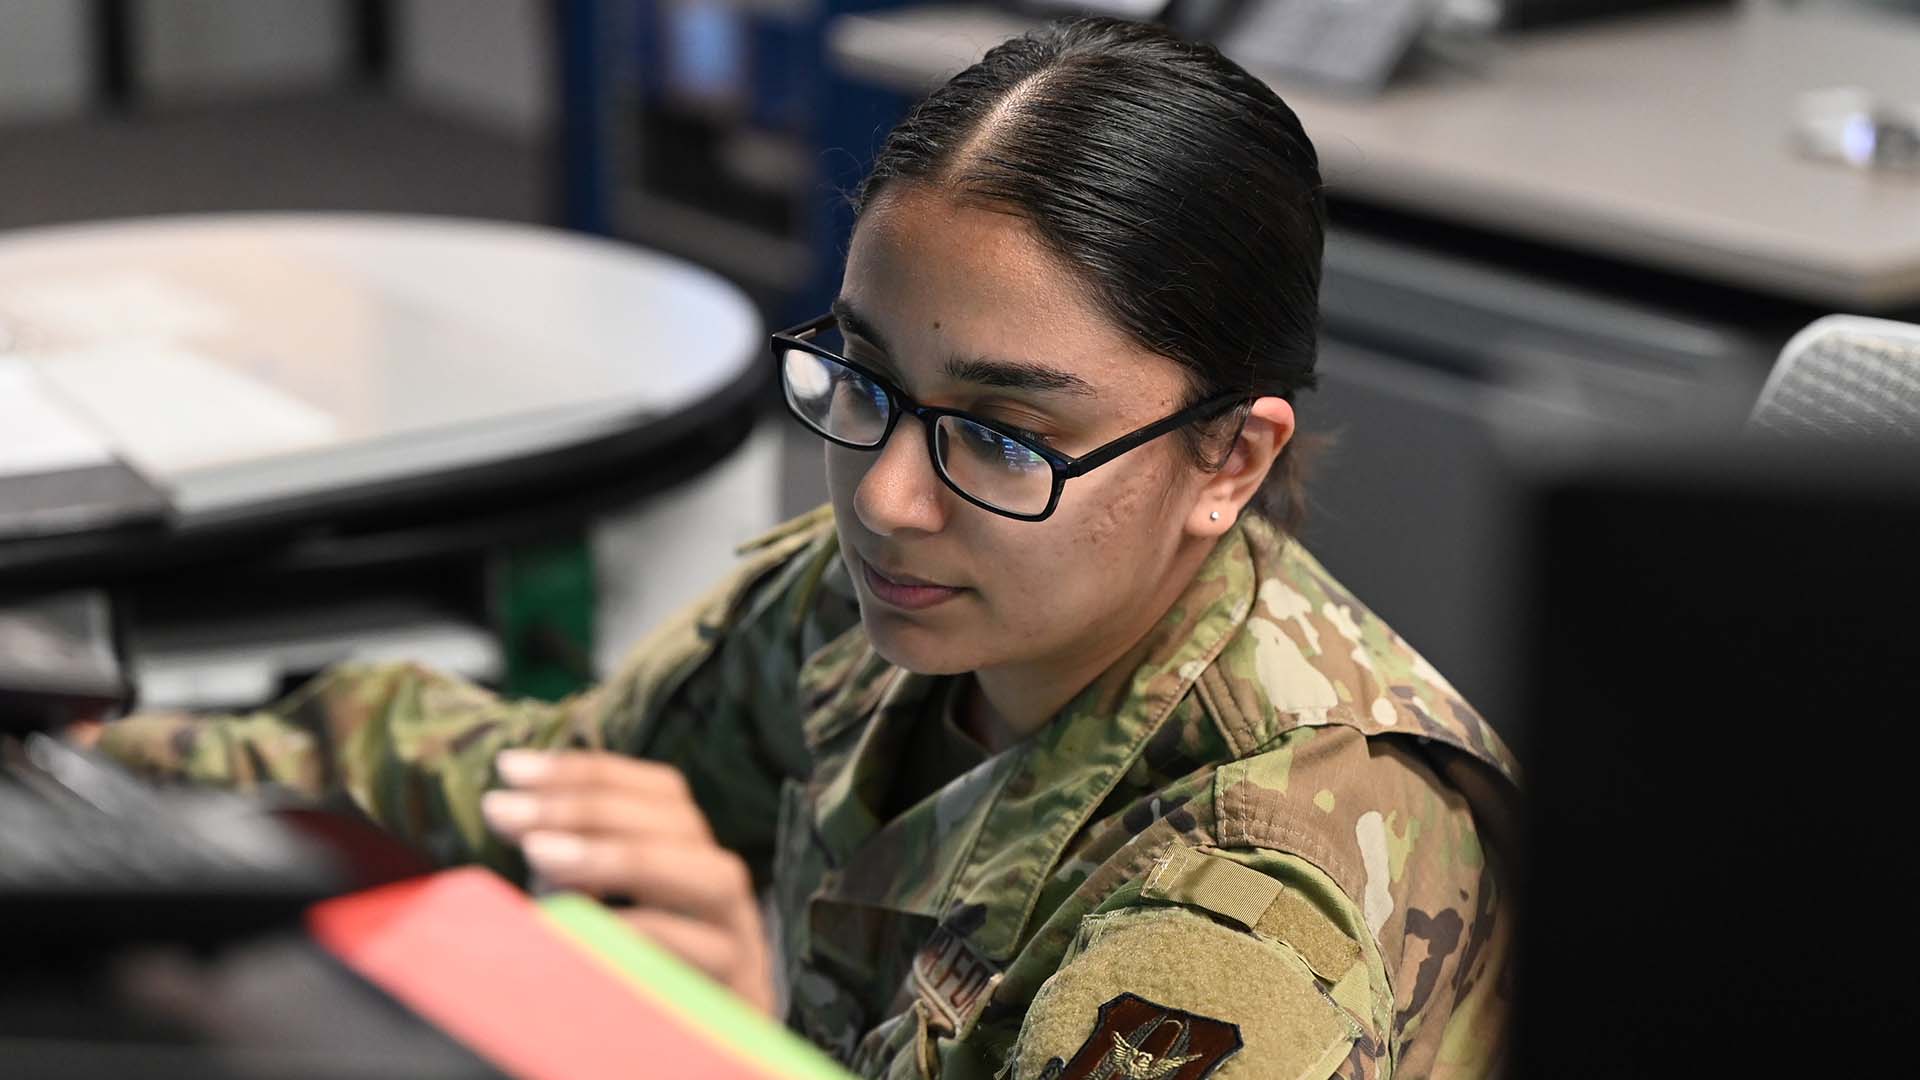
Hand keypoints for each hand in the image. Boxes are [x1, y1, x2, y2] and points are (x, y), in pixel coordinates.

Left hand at [481, 750, 775, 1013]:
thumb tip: (510, 810)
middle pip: (687, 827)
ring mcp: (745, 951)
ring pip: (715, 879)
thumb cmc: (612, 1007)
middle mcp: (727, 904)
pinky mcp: (746, 1001)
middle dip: (591, 807)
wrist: (671, 1070)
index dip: (589, 772)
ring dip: (623, 856)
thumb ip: (563, 875)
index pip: (663, 795)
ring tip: (540, 856)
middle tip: (507, 813)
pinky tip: (578, 929)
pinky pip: (706, 957)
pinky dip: (642, 934)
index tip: (510, 769)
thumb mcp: (583, 927)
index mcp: (691, 872)